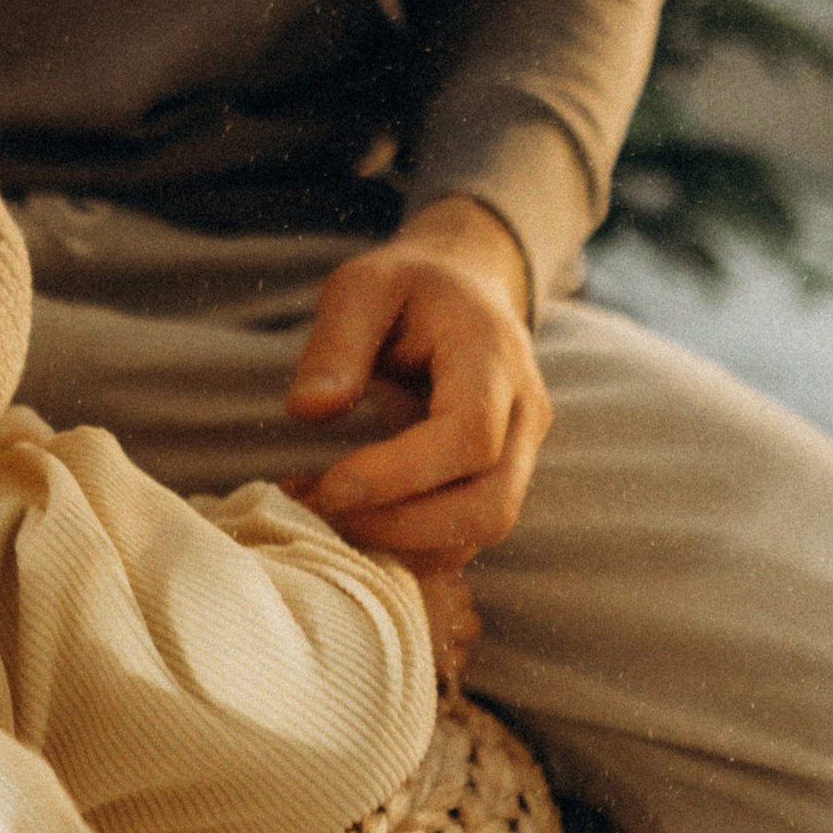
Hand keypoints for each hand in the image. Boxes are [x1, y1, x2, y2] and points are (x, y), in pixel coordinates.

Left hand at [281, 198, 551, 573]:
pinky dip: (409, 546)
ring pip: (482, 531)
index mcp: (494, 358)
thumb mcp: (362, 286)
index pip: (470, 437)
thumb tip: (307, 411)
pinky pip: (466, 537)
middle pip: (490, 505)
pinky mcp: (499, 481)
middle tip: (321, 511)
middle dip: (402, 528)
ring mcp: (522, 454)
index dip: (400, 475)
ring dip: (402, 543)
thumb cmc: (409, 287)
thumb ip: (336, 342)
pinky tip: (350, 518)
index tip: (329, 486)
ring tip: (323, 512)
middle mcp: (524, 414)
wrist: (467, 290)